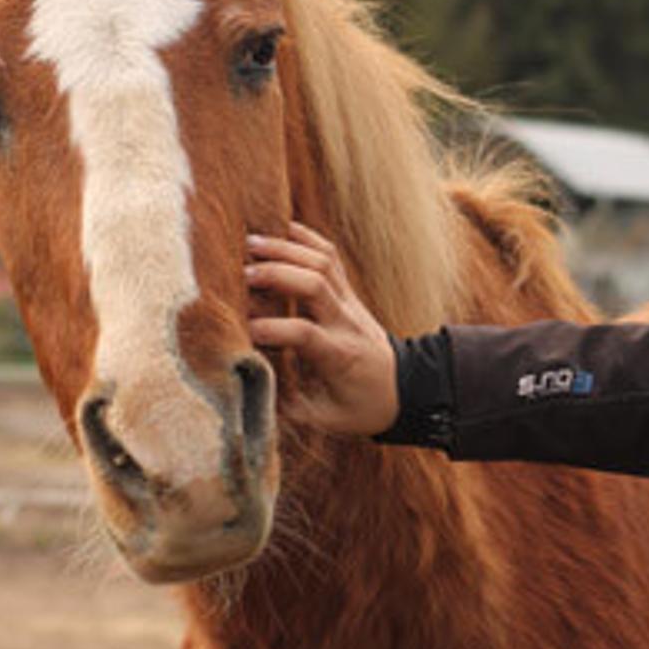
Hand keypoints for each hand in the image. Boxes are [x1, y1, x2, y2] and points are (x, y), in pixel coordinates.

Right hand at [245, 222, 397, 435]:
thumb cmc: (362, 406)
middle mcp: (346, 322)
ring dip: (287, 249)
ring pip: (323, 262)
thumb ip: (288, 407)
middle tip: (243, 273)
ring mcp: (351, 302)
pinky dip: (307, 238)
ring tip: (252, 244)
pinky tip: (283, 228)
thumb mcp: (327, 419)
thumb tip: (248, 394)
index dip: (273, 329)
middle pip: (314, 285)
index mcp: (339, 355)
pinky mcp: (350, 292)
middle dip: (277, 274)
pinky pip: (331, 256)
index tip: (245, 332)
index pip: (305, 334)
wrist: (405, 388)